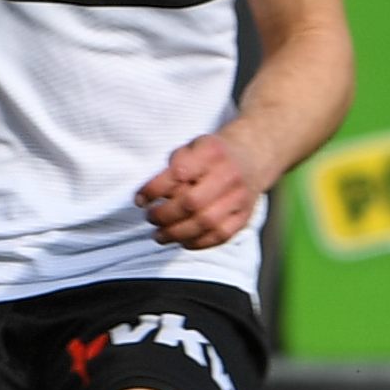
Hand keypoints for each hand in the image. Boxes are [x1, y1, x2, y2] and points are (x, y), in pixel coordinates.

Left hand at [136, 128, 268, 248]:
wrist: (250, 158)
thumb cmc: (209, 156)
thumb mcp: (190, 146)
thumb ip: (172, 165)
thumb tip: (149, 194)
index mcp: (211, 152)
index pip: (179, 174)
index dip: (154, 189)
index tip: (139, 200)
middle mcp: (229, 174)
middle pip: (193, 202)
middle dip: (165, 215)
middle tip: (150, 218)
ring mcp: (240, 197)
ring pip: (207, 223)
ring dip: (177, 234)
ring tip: (159, 235)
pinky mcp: (245, 215)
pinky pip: (221, 235)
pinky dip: (198, 243)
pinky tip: (182, 241)